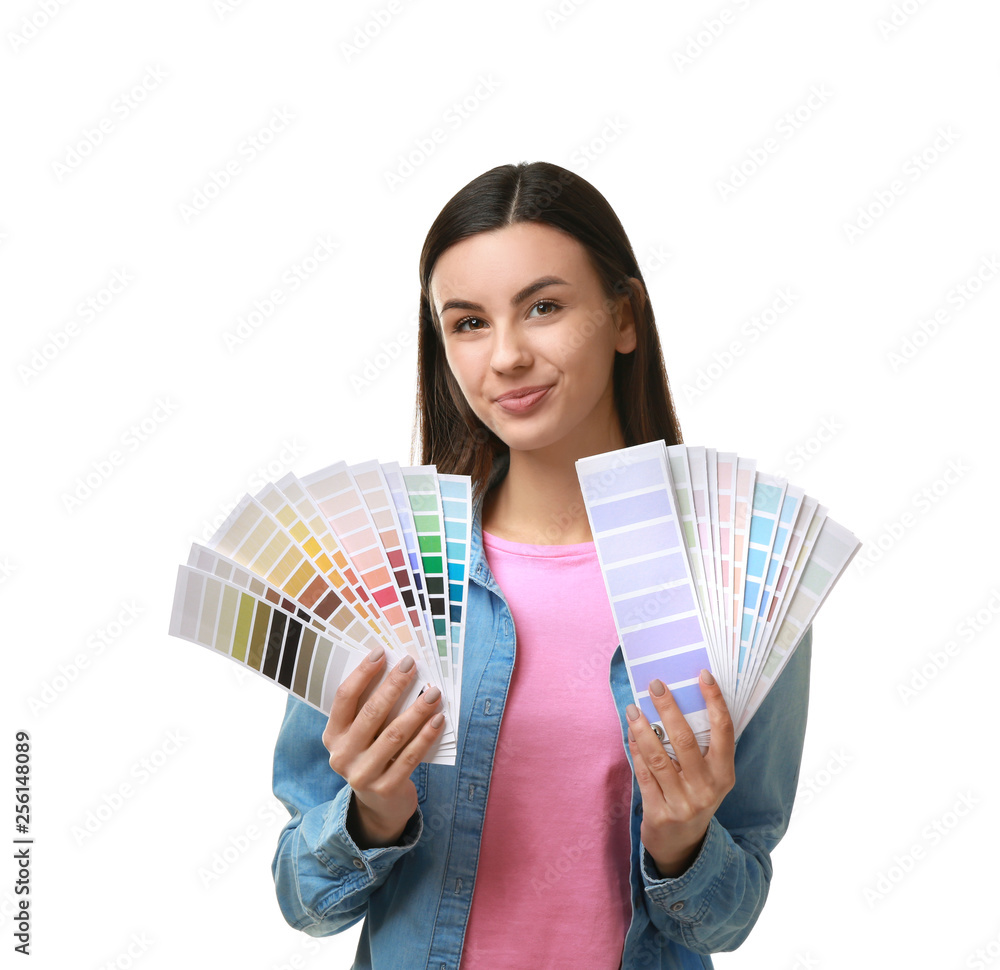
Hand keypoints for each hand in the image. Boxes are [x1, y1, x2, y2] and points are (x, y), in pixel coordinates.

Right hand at [322, 646, 444, 848]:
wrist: (379, 806)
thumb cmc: (374, 755)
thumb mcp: (362, 735)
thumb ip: (370, 709)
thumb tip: (396, 669)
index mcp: (332, 735)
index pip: (344, 697)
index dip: (362, 673)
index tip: (381, 652)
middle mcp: (342, 755)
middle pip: (371, 712)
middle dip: (394, 685)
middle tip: (412, 664)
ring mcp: (362, 774)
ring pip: (394, 734)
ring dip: (417, 709)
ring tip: (434, 692)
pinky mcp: (385, 788)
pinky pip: (410, 756)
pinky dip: (426, 735)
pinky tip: (439, 719)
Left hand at [626, 669, 735, 877]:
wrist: (682, 846)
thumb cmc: (694, 797)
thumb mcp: (708, 777)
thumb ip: (700, 747)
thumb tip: (678, 701)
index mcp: (724, 774)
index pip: (723, 731)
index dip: (715, 701)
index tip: (703, 675)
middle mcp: (707, 789)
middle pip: (685, 739)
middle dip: (668, 708)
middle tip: (655, 684)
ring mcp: (683, 803)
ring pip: (658, 756)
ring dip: (642, 728)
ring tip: (633, 708)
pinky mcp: (659, 813)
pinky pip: (643, 774)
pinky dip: (635, 751)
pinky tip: (631, 733)